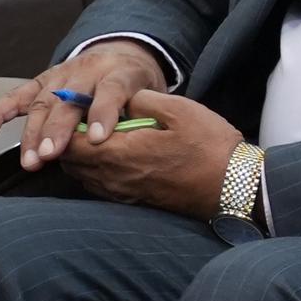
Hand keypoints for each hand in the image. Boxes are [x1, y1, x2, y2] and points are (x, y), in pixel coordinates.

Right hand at [0, 37, 170, 167]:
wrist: (125, 53)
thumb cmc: (140, 85)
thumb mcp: (154, 94)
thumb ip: (146, 113)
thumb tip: (140, 144)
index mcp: (121, 72)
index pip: (111, 90)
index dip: (104, 113)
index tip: (98, 140)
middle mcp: (87, 70)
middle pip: (68, 99)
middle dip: (57, 129)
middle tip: (50, 155)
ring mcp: (61, 74)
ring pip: (43, 102)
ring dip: (33, 133)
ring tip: (30, 160)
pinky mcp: (42, 81)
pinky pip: (17, 96)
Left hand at [58, 87, 241, 216]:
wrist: (235, 187)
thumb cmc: (210, 148)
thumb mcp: (180, 110)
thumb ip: (143, 100)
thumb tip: (124, 99)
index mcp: (120, 152)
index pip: (70, 142)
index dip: (65, 124)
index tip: (76, 107)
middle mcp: (114, 177)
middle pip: (71, 161)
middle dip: (69, 141)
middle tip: (84, 120)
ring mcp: (124, 193)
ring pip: (83, 176)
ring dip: (82, 157)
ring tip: (98, 138)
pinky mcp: (134, 201)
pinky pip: (99, 186)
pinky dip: (96, 171)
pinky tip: (115, 157)